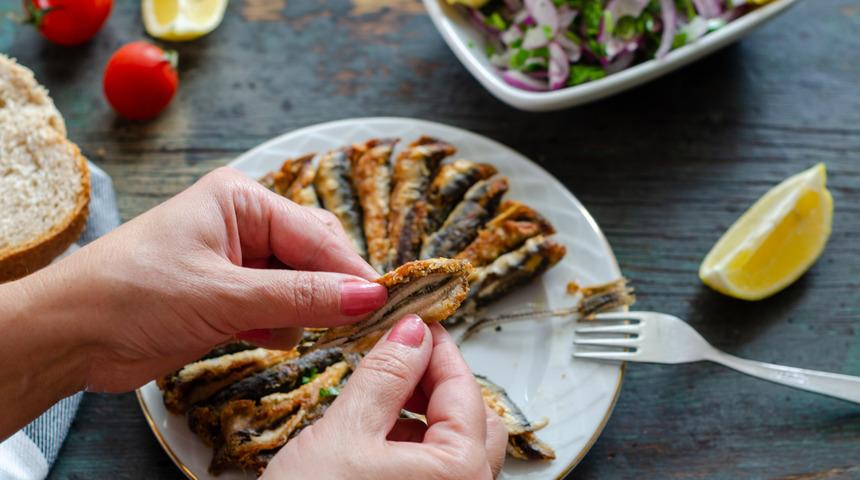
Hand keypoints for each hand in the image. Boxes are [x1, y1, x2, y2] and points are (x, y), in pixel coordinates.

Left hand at [5, 167, 386, 395]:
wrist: (67, 336)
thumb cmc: (133, 294)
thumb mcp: (224, 295)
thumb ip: (300, 297)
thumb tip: (369, 296)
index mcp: (241, 200)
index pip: (316, 235)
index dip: (351, 271)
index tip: (386, 303)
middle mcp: (243, 225)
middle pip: (314, 257)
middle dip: (332, 291)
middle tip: (361, 325)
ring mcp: (236, 263)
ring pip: (298, 286)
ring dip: (305, 312)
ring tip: (310, 333)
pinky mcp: (228, 298)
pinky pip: (276, 310)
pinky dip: (281, 328)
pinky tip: (271, 339)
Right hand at [263, 316, 507, 479]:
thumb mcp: (345, 433)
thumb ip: (385, 376)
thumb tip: (412, 332)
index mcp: (459, 472)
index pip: (465, 388)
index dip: (437, 346)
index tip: (415, 319)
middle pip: (473, 417)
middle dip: (437, 380)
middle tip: (399, 354)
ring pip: (454, 445)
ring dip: (424, 411)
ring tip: (380, 393)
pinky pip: (434, 471)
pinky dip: (413, 443)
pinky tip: (377, 434)